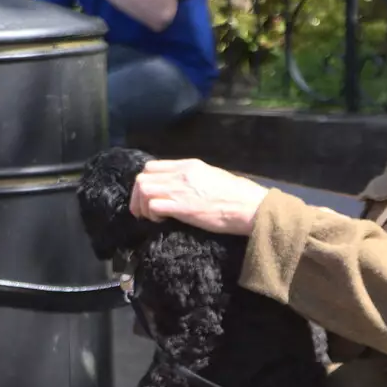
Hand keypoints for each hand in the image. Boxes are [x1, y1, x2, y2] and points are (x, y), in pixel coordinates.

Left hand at [129, 159, 269, 235]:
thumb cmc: (237, 195)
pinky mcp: (182, 207)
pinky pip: (153, 206)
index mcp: (188, 165)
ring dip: (142, 206)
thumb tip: (181, 187)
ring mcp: (180, 189)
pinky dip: (151, 215)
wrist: (249, 206)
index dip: (145, 181)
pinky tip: (160, 222)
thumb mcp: (212, 177)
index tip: (147, 196)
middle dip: (137, 196)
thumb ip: (193, 178)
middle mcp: (180, 174)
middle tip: (142, 211)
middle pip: (143, 177)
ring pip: (143, 189)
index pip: (152, 166)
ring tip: (151, 217)